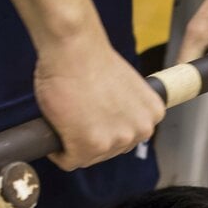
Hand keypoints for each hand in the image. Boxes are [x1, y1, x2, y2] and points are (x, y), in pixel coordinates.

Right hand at [34, 31, 164, 170]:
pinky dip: (58, 152)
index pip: (126, 138)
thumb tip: (109, 124)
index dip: (104, 129)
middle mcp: (140, 131)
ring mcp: (116, 141)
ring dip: (74, 143)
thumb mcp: (126, 89)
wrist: (73, 47)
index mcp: (152, 115)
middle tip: (76, 116)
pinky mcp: (90, 146)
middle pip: (108, 150)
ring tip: (67, 117)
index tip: (93, 119)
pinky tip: (55, 130)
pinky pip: (68, 161)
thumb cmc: (92, 58)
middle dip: (90, 138)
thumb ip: (125, 110)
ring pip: (88, 157)